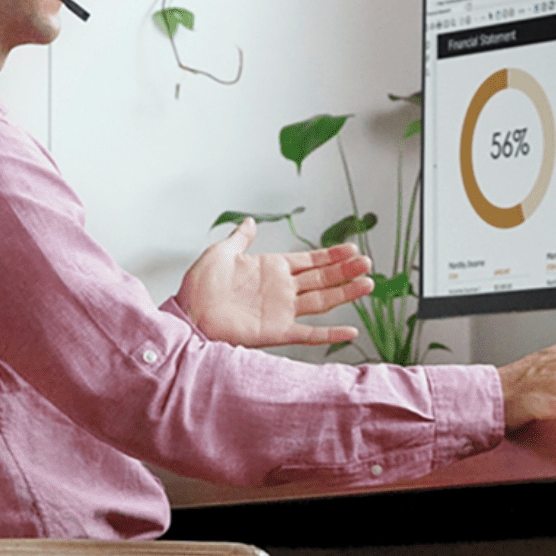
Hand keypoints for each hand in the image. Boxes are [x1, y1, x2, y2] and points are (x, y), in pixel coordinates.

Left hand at [178, 219, 372, 347]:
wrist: (188, 314)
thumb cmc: (199, 286)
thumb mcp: (220, 253)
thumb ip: (240, 238)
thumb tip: (250, 222)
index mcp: (271, 269)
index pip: (310, 260)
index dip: (331, 255)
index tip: (351, 248)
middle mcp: (282, 289)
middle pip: (322, 278)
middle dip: (345, 270)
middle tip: (367, 262)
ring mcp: (282, 310)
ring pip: (322, 301)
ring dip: (345, 293)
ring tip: (367, 284)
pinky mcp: (277, 331)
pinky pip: (308, 334)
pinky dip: (330, 333)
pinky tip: (350, 331)